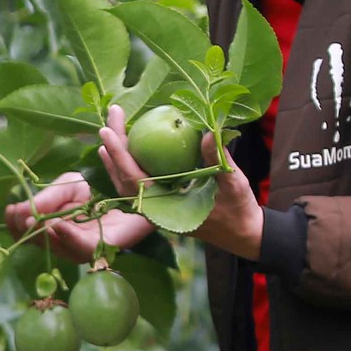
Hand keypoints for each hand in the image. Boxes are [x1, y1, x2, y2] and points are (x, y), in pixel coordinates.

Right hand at [3, 171, 150, 263]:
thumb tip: (22, 210)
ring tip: (32, 220)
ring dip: (43, 234)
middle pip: (41, 244)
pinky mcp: (105, 247)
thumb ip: (48, 198)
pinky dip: (68, 237)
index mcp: (58, 230)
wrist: (140, 191)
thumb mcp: (69, 187)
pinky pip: (83, 247)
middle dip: (26, 231)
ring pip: (59, 247)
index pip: (30, 234)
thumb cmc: (103, 190)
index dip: (16, 225)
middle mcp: (70, 243)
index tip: (8, 210)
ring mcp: (87, 249)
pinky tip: (56, 225)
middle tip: (18, 213)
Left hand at [99, 105, 263, 262]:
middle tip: (109, 117)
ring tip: (109, 131)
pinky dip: (131, 164)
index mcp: (166, 209)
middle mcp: (156, 210)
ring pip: (128, 182)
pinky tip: (130, 146)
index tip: (107, 131)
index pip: (134, 179)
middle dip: (113, 148)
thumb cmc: (239, 210)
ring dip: (117, 157)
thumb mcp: (232, 183)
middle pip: (123, 178)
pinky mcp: (162, 202)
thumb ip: (217, 159)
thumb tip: (207, 132)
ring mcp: (157, 207)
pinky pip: (140, 183)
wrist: (243, 233)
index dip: (119, 155)